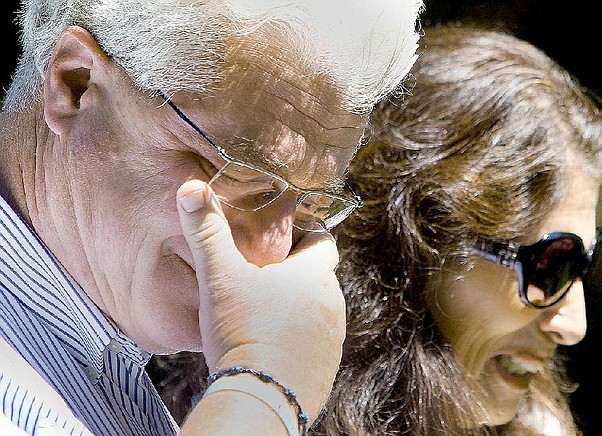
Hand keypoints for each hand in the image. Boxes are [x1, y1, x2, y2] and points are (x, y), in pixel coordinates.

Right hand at [176, 179, 345, 422]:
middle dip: (295, 274)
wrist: (260, 396)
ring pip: (317, 312)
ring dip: (296, 309)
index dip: (305, 234)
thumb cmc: (243, 330)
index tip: (283, 236)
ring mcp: (333, 339)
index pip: (323, 241)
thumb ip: (206, 232)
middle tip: (262, 275)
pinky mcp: (326, 370)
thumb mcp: (220, 276)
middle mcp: (333, 304)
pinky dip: (297, 340)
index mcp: (315, 274)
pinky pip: (314, 345)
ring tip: (262, 313)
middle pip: (318, 278)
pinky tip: (268, 345)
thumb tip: (191, 189)